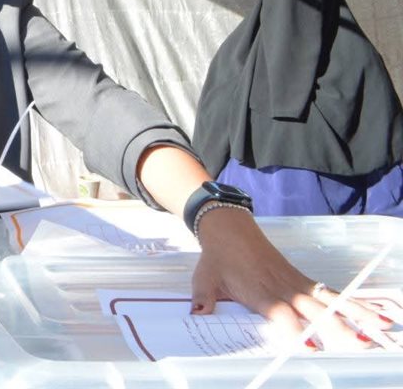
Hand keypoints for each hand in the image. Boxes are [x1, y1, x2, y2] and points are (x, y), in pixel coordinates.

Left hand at [191, 207, 392, 349]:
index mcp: (260, 292)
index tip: (311, 349)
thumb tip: (198, 314)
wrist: (229, 227)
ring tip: (378, 327)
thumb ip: (203, 298)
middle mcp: (283, 289)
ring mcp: (296, 283)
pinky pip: (328, 292)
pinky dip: (349, 303)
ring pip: (328, 300)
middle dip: (335, 329)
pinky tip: (369, 315)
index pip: (282, 315)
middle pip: (314, 311)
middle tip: (356, 345)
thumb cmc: (218, 257)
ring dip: (354, 314)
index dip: (296, 332)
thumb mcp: (205, 278)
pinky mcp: (302, 279)